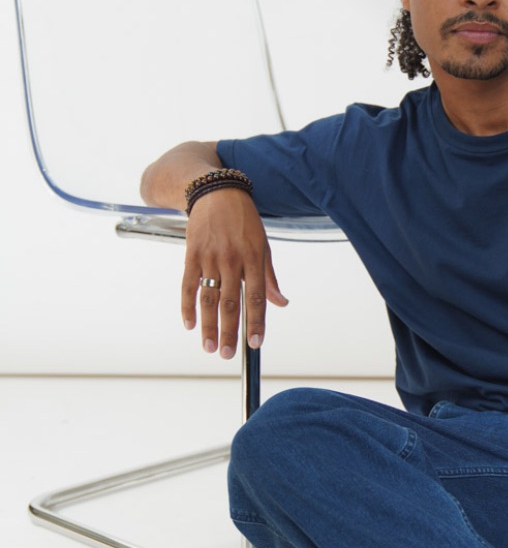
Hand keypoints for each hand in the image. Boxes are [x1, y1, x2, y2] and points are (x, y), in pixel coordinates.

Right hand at [181, 188, 287, 357]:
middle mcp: (232, 259)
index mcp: (254, 258)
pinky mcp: (191, 254)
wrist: (216, 192)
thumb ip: (269, 277)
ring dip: (208, 325)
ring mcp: (210, 257)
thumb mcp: (264, 245)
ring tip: (209, 347)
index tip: (256, 343)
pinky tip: (190, 324)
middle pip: (230, 303)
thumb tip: (281, 303)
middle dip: (229, 332)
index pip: (256, 297)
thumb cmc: (244, 221)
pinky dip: (187, 306)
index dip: (256, 322)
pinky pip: (188, 285)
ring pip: (208, 298)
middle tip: (226, 354)